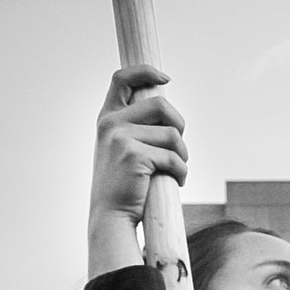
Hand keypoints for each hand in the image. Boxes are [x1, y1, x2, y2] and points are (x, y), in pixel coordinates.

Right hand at [87, 65, 188, 276]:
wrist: (110, 217)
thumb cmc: (123, 186)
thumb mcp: (122, 149)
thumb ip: (136, 127)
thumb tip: (167, 111)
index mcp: (106, 118)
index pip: (121, 79)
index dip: (145, 72)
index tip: (165, 79)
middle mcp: (110, 123)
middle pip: (161, 104)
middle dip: (179, 125)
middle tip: (180, 147)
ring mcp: (120, 137)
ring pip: (172, 134)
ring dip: (183, 154)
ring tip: (177, 170)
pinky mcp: (134, 155)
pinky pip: (174, 156)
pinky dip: (181, 171)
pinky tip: (176, 182)